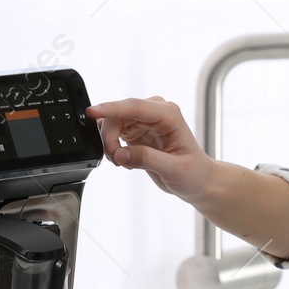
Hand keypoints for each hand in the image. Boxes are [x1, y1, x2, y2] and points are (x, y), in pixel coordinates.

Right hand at [85, 97, 215, 202]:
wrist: (198, 181)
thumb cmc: (194, 173)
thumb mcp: (174, 169)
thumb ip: (147, 159)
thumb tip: (121, 153)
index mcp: (168, 114)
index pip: (133, 107)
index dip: (110, 109)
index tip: (91, 112)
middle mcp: (155, 112)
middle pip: (118, 115)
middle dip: (110, 138)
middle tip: (117, 160)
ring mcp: (144, 120)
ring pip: (113, 124)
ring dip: (110, 144)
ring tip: (124, 163)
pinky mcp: (137, 130)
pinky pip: (114, 133)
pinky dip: (113, 148)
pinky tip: (125, 161)